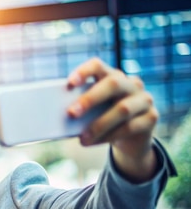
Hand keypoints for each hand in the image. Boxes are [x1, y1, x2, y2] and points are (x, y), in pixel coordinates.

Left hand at [67, 57, 157, 181]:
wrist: (130, 140)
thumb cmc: (103, 120)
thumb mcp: (92, 113)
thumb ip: (80, 110)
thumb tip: (56, 118)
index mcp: (112, 76)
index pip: (98, 66)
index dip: (84, 71)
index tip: (69, 83)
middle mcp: (131, 84)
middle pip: (112, 84)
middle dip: (90, 99)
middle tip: (71, 113)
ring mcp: (144, 99)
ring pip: (122, 109)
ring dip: (99, 125)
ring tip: (82, 138)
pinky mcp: (151, 117)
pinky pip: (130, 127)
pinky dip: (108, 136)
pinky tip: (94, 142)